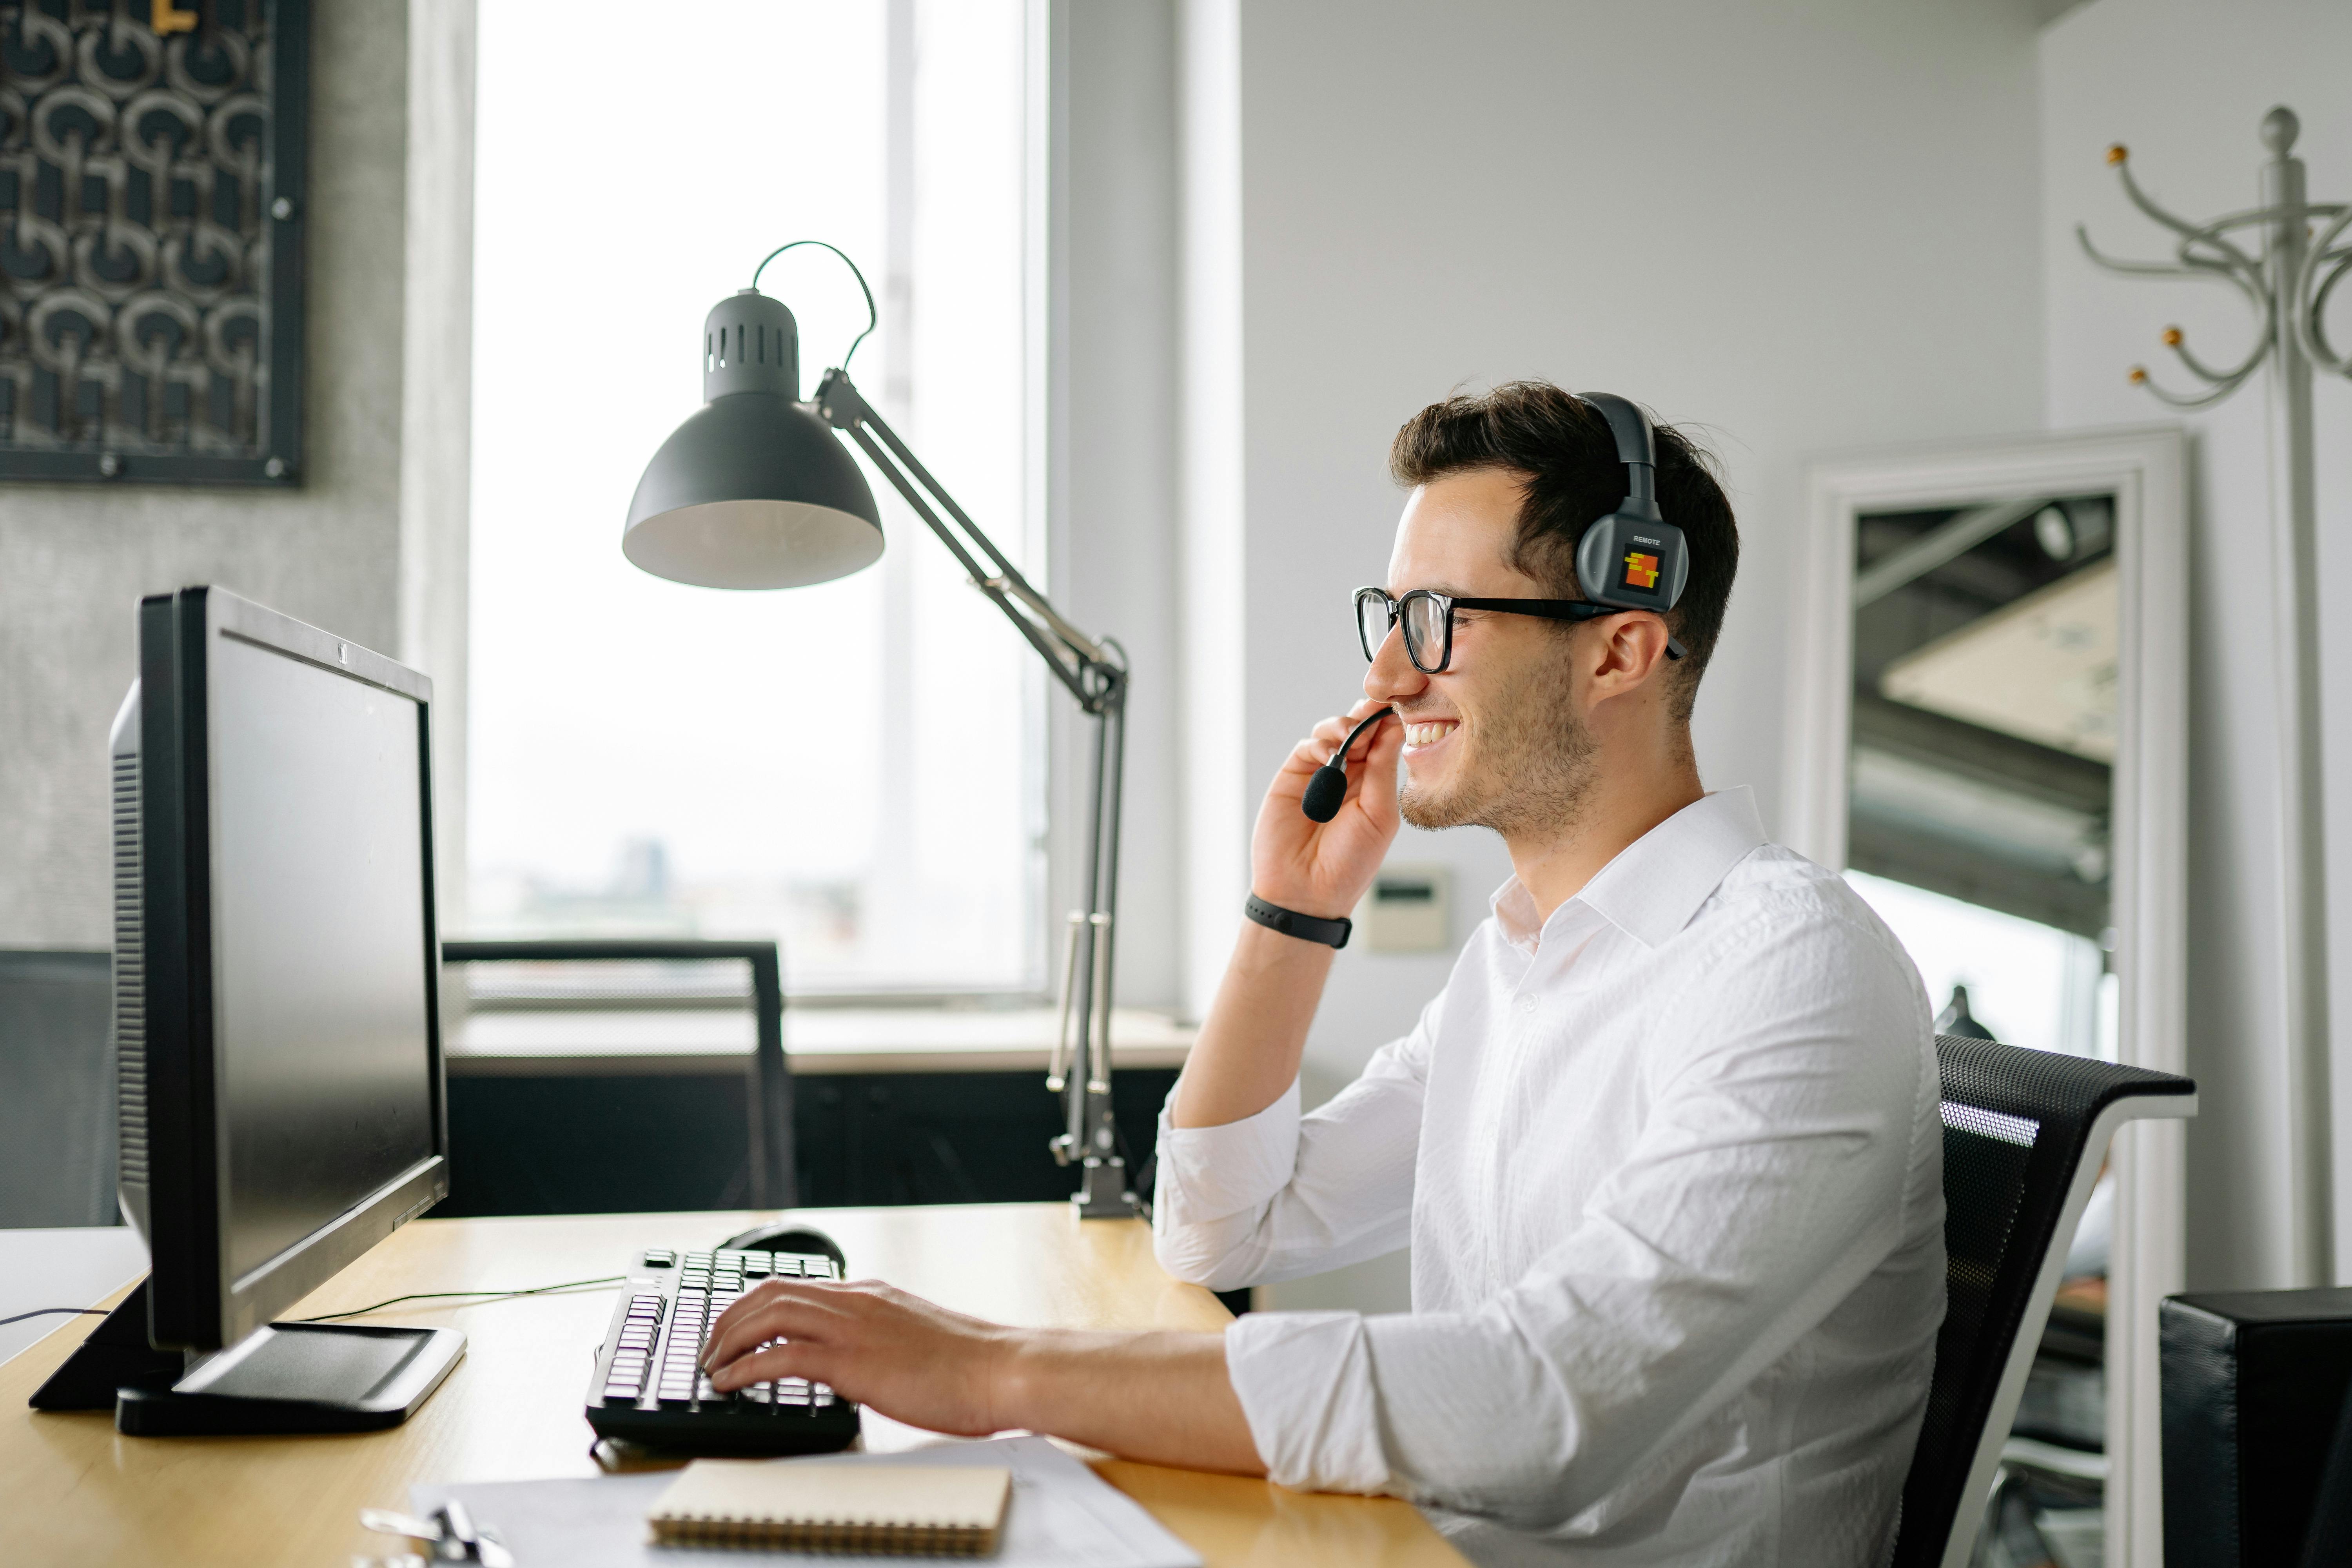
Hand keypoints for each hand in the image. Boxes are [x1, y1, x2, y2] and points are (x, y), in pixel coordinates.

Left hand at [699, 1278, 1014, 1435]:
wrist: (1003, 1369)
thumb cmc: (969, 1364)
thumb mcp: (914, 1337)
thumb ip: (880, 1337)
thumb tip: (856, 1359)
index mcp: (870, 1294)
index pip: (794, 1284)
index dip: (752, 1304)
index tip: (732, 1328)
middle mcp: (856, 1301)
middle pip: (770, 1291)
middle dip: (728, 1319)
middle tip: (709, 1348)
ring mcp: (854, 1328)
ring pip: (769, 1314)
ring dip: (728, 1339)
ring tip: (710, 1365)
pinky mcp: (854, 1361)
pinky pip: (783, 1356)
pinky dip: (746, 1368)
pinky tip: (730, 1384)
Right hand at [1250, 698, 1401, 918]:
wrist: (1306, 891)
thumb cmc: (1349, 863)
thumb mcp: (1379, 815)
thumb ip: (1382, 771)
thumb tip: (1393, 729)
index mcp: (1375, 784)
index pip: (1384, 741)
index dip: (1391, 721)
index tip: (1401, 704)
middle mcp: (1349, 774)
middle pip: (1360, 728)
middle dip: (1368, 714)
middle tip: (1377, 705)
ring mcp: (1320, 773)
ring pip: (1334, 731)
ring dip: (1345, 725)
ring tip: (1352, 733)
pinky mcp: (1293, 776)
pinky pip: (1308, 747)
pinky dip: (1320, 742)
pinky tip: (1329, 753)